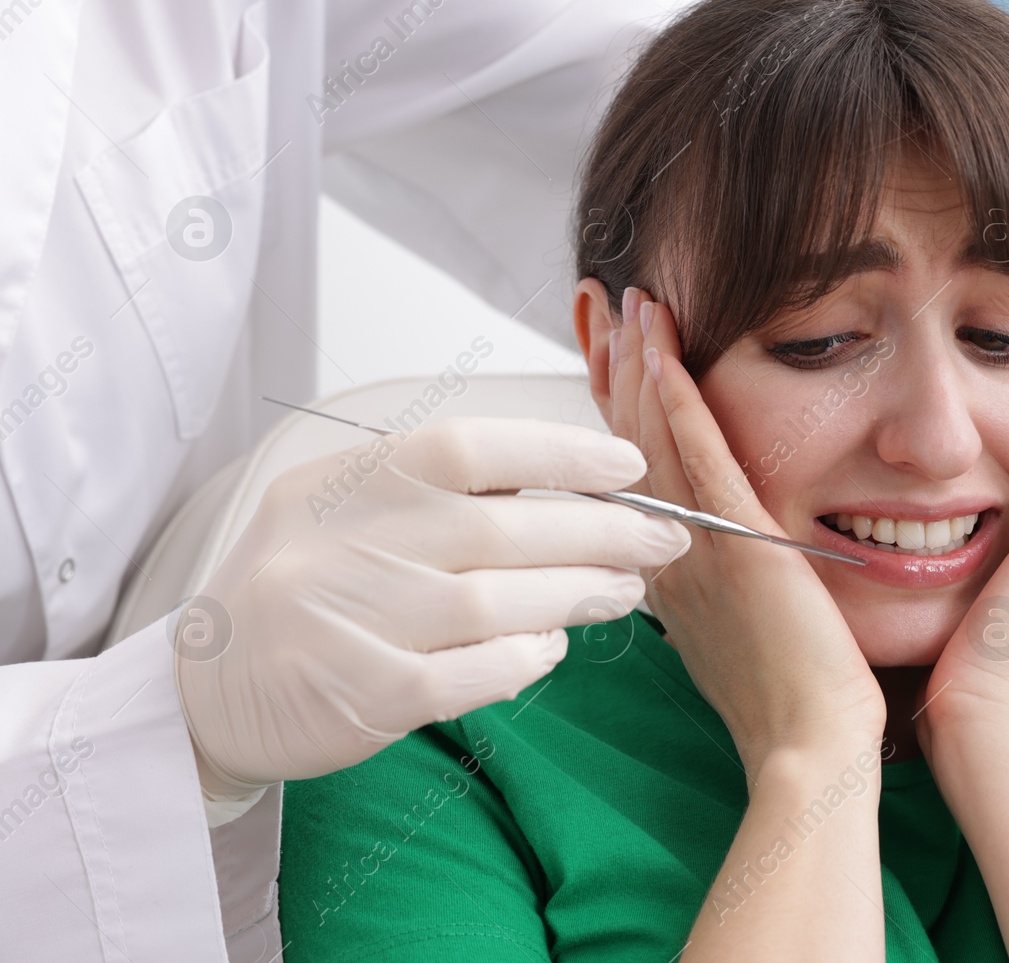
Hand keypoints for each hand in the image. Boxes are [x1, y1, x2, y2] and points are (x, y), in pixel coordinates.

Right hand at [176, 418, 691, 802]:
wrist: (208, 687)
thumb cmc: (302, 583)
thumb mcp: (346, 505)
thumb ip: (434, 489)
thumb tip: (559, 480)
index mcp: (350, 481)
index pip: (471, 449)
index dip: (560, 454)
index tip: (628, 466)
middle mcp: (351, 544)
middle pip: (505, 529)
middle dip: (603, 533)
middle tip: (663, 538)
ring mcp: (357, 622)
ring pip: (502, 602)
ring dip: (580, 594)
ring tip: (628, 590)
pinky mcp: (369, 695)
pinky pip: (478, 672)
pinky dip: (528, 655)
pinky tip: (552, 644)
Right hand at [613, 288, 885, 770]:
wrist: (807, 744)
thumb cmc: (787, 697)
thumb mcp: (733, 628)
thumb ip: (715, 579)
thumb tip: (707, 548)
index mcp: (664, 568)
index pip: (625, 469)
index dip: (613, 403)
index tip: (608, 347)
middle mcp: (662, 549)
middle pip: (622, 439)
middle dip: (613, 364)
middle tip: (603, 300)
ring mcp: (690, 542)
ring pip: (648, 436)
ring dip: (638, 362)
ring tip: (629, 301)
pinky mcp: (730, 540)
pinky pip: (694, 453)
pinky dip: (673, 394)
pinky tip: (660, 346)